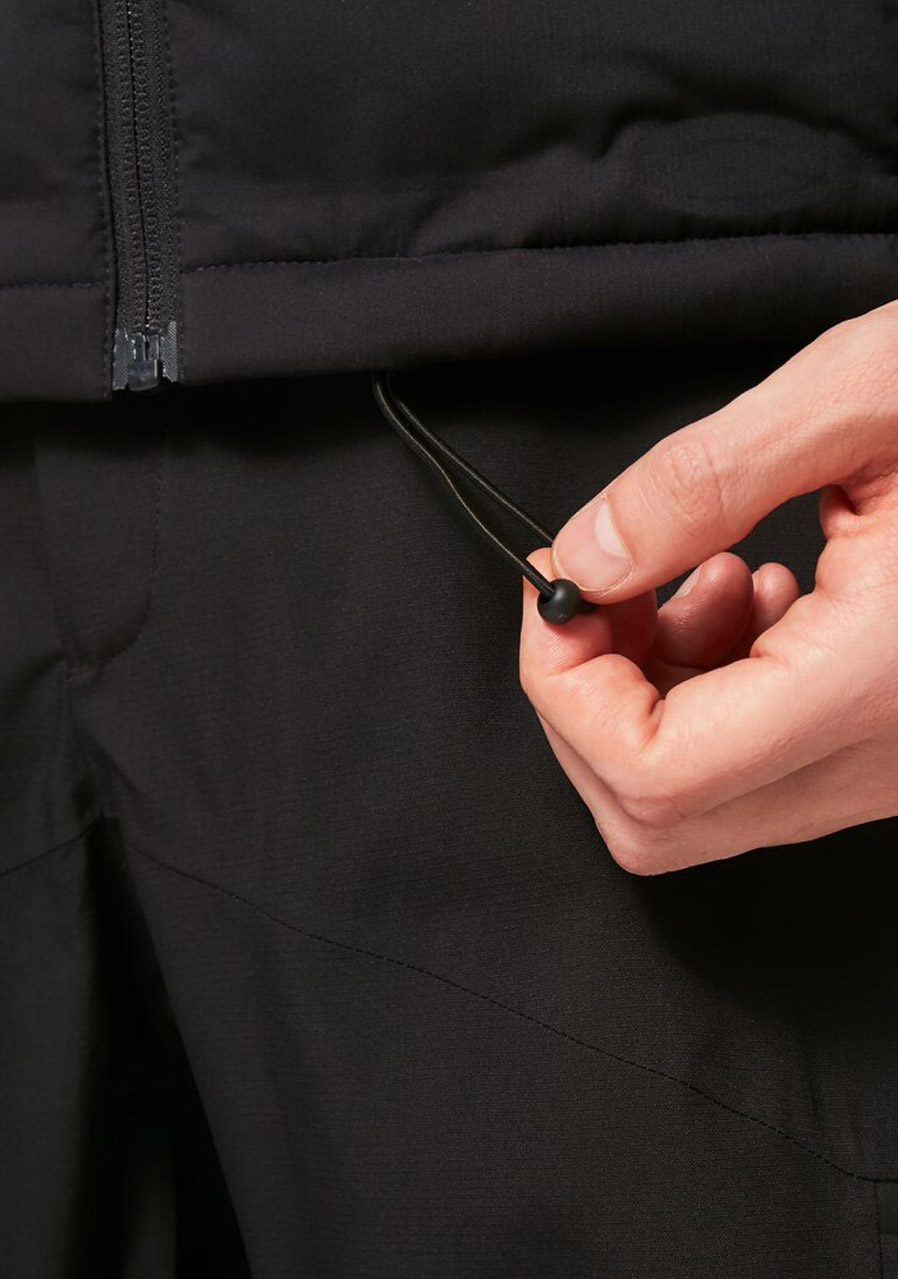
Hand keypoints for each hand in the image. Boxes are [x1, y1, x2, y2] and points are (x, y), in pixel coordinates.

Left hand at [519, 301, 897, 873]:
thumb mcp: (865, 393)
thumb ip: (704, 481)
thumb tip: (586, 560)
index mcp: (876, 681)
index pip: (651, 775)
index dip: (563, 690)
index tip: (560, 590)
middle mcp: (884, 758)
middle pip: (652, 814)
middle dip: (590, 698)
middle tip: (605, 585)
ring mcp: (889, 769)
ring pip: (695, 801)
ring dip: (648, 691)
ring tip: (703, 574)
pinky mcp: (888, 749)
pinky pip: (752, 769)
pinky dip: (709, 690)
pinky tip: (754, 593)